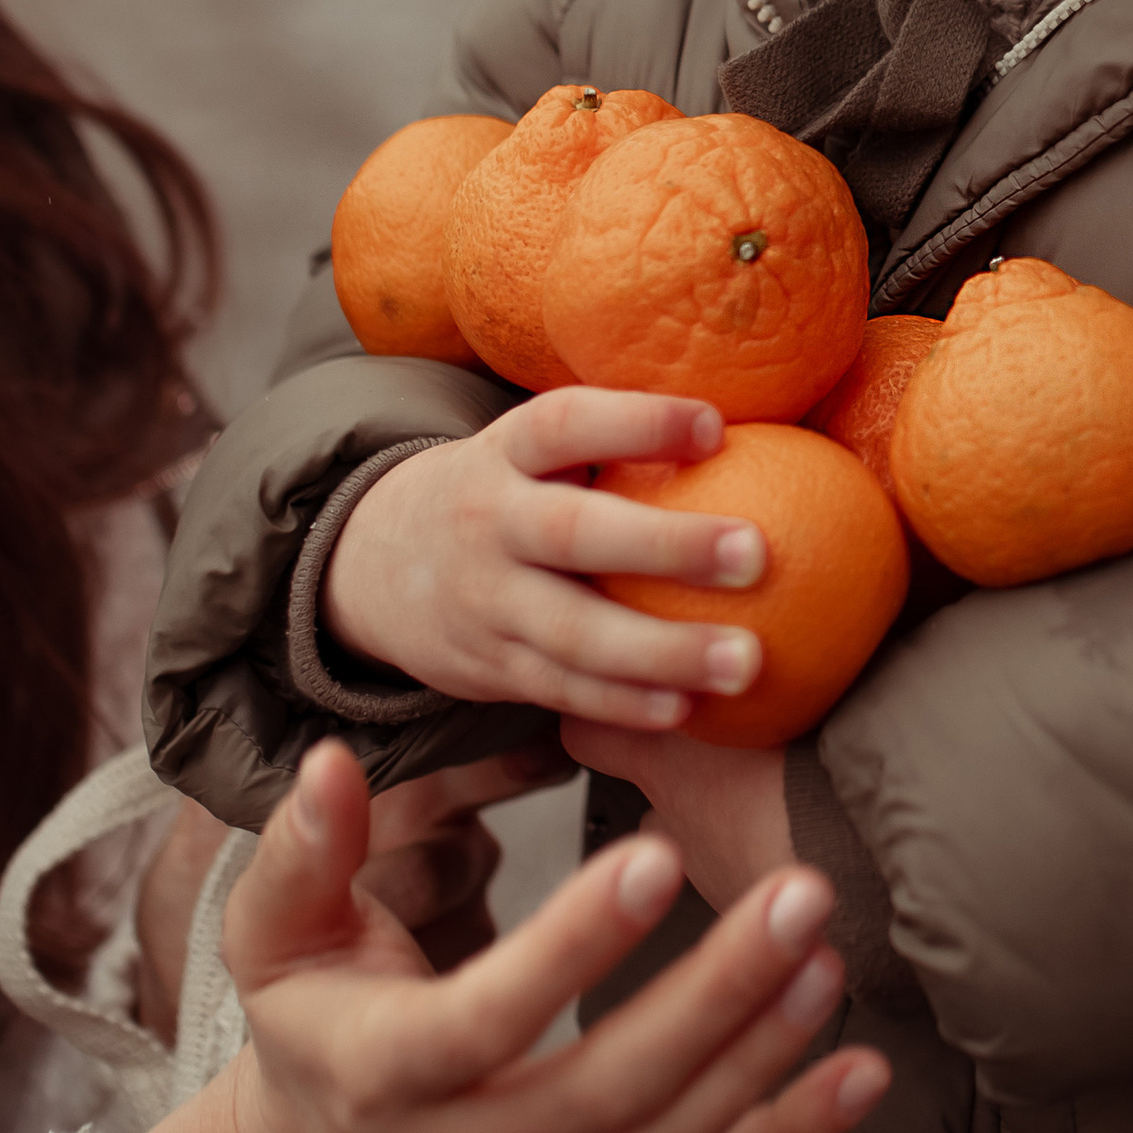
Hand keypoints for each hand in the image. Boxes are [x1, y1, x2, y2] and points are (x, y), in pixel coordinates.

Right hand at [97, 741, 884, 1132]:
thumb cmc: (308, 1018)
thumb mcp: (274, 934)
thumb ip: (306, 851)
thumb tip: (334, 760)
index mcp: (389, 1071)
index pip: (485, 1019)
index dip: (571, 947)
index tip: (655, 852)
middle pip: (606, 1091)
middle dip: (711, 997)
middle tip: (799, 894)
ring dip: (761, 1059)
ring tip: (830, 955)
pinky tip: (867, 1071)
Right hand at [323, 392, 771, 733]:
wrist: (374, 568)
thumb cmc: (504, 497)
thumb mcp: (528, 454)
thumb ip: (611, 443)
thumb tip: (754, 422)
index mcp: (504, 454)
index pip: (566, 424)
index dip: (638, 421)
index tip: (717, 426)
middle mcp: (488, 523)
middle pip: (575, 532)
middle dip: (668, 544)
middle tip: (758, 553)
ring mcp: (485, 602)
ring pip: (573, 631)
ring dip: (663, 651)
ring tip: (746, 660)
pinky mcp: (489, 667)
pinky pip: (561, 690)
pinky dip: (623, 703)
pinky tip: (688, 710)